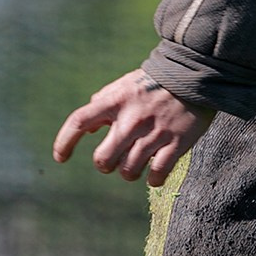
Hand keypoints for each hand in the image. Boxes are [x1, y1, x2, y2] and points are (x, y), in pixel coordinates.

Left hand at [53, 70, 212, 184]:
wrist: (195, 76)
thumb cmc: (154, 83)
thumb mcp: (125, 85)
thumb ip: (104, 102)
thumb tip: (89, 129)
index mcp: (116, 101)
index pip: (79, 121)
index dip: (64, 141)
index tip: (60, 157)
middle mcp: (131, 119)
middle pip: (102, 159)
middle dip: (104, 165)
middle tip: (112, 160)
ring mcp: (154, 133)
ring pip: (128, 171)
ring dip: (129, 172)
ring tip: (136, 164)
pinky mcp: (176, 144)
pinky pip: (157, 175)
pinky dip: (153, 180)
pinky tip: (154, 175)